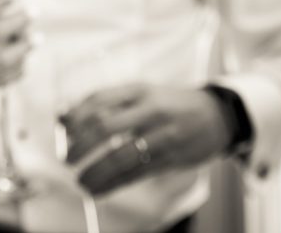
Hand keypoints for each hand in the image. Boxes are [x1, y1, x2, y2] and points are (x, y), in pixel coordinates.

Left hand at [60, 84, 230, 195]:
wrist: (217, 116)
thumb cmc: (168, 104)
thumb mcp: (139, 94)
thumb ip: (103, 103)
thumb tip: (62, 116)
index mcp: (138, 90)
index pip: (99, 100)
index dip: (77, 116)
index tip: (64, 131)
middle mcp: (150, 110)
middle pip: (106, 126)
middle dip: (82, 146)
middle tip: (67, 158)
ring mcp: (162, 135)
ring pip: (121, 156)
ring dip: (96, 171)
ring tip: (80, 181)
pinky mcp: (171, 158)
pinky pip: (137, 174)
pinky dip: (114, 184)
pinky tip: (98, 189)